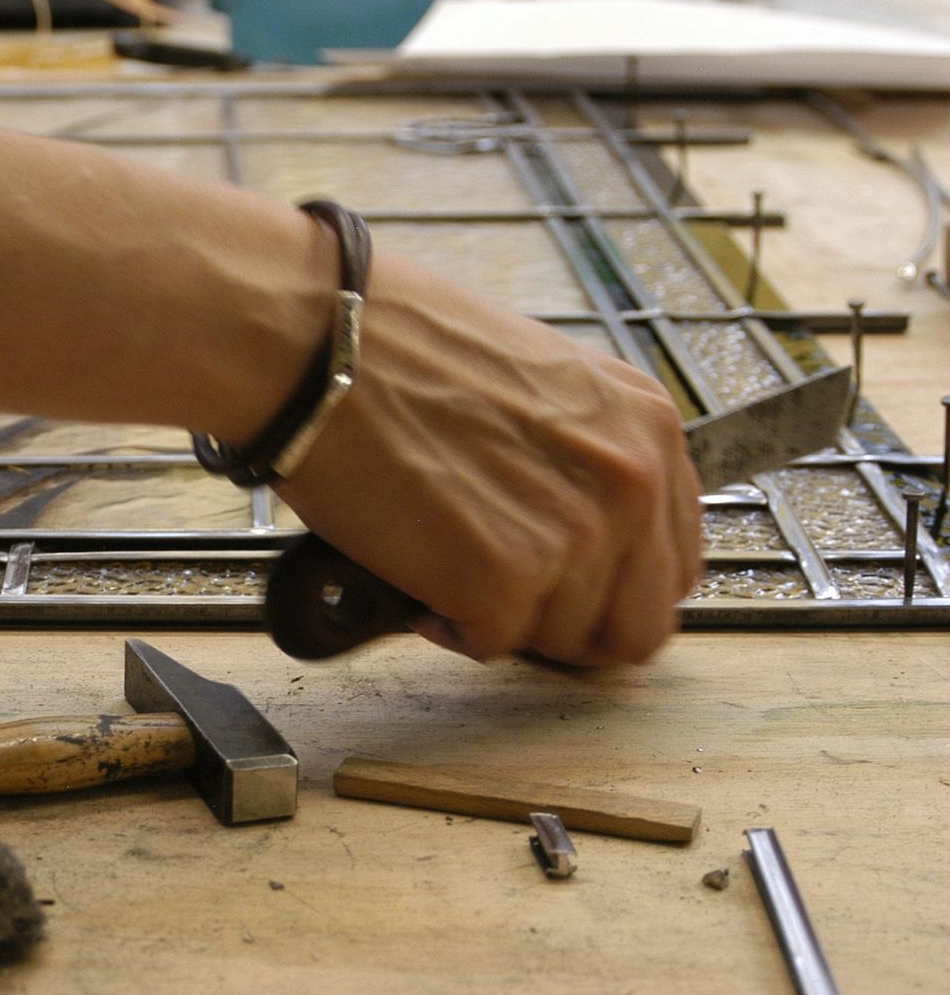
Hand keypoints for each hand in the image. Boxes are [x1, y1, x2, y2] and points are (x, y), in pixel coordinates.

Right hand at [275, 251, 702, 666]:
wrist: (322, 349)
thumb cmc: (399, 351)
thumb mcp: (542, 379)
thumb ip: (584, 451)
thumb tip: (574, 517)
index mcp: (647, 427)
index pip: (673, 561)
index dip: (614, 587)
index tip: (565, 585)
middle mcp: (631, 484)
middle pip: (638, 625)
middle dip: (570, 626)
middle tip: (509, 605)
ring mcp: (573, 536)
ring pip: (565, 643)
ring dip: (505, 622)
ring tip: (449, 574)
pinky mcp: (506, 580)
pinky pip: (491, 645)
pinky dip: (448, 627)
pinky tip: (417, 581)